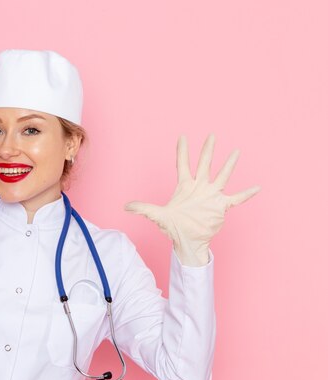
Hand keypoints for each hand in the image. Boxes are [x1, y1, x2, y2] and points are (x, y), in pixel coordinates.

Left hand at [124, 134, 259, 265]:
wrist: (188, 242)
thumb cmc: (173, 228)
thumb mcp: (157, 216)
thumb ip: (143, 208)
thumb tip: (125, 206)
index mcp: (185, 186)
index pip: (183, 164)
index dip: (182, 151)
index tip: (182, 136)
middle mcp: (200, 187)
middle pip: (204, 164)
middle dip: (208, 150)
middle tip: (212, 135)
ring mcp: (211, 196)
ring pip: (222, 176)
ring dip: (229, 164)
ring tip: (236, 151)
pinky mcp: (221, 206)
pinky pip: (236, 198)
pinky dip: (246, 193)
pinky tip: (257, 187)